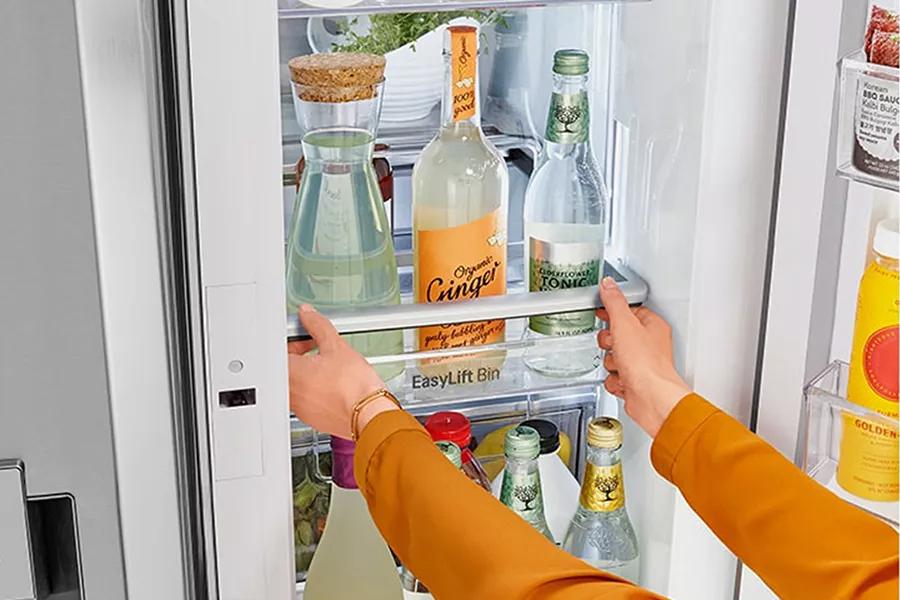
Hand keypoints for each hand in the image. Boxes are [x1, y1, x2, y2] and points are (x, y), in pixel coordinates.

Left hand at [288, 305, 397, 438]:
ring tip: (330, 366)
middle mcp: (290, 393)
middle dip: (301, 354)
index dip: (294, 338)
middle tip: (319, 348)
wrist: (370, 414)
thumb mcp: (336, 346)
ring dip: (308, 372)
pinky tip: (334, 384)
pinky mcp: (313, 418)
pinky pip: (308, 399)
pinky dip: (316, 389)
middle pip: (286, 367)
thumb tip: (308, 315)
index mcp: (289, 374)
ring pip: (297, 384)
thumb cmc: (354, 387)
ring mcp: (300, 409)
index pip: (279, 349)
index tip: (306, 335)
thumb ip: (318, 326)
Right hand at [596, 277, 691, 437]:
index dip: (613, 312)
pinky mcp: (634, 383)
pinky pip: (614, 377)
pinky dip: (615, 380)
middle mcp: (649, 344)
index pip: (629, 311)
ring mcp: (642, 364)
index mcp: (652, 326)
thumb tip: (608, 285)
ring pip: (613, 358)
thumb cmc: (646, 363)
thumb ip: (614, 302)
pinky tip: (623, 381)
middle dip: (610, 343)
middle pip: (617, 336)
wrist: (652, 398)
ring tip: (621, 366)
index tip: (602, 311)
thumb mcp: (624, 324)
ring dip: (612, 363)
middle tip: (614, 345)